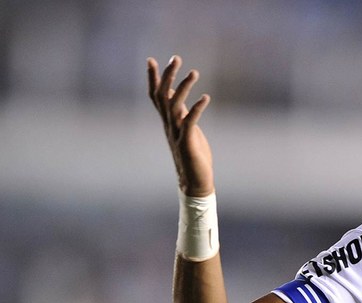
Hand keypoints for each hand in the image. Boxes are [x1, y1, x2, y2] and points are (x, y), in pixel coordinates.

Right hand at [147, 55, 213, 196]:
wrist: (194, 181)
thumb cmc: (192, 154)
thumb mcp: (186, 128)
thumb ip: (181, 112)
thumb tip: (177, 95)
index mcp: (168, 121)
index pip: (156, 95)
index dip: (153, 78)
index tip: (151, 59)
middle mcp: (169, 125)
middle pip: (162, 96)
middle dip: (168, 75)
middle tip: (176, 58)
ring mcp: (177, 133)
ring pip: (174, 105)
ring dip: (184, 87)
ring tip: (194, 72)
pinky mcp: (187, 142)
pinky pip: (190, 122)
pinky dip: (197, 109)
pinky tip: (205, 98)